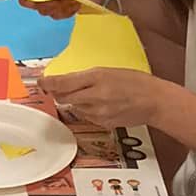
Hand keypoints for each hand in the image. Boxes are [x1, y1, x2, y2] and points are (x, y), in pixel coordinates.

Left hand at [39, 66, 163, 130]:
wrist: (154, 101)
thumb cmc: (135, 82)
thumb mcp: (109, 71)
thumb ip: (85, 77)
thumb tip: (64, 82)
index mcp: (97, 78)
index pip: (63, 83)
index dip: (48, 83)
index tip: (41, 82)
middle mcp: (95, 96)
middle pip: (63, 97)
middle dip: (60, 92)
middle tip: (61, 87)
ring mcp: (98, 113)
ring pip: (74, 107)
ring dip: (76, 101)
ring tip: (93, 94)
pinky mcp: (102, 124)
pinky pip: (85, 116)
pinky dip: (87, 110)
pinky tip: (101, 105)